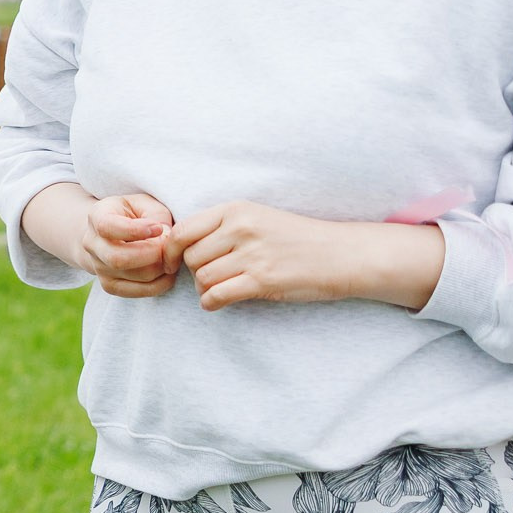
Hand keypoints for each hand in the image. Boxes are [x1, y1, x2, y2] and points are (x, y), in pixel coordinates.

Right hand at [28, 184, 178, 296]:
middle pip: (118, 258)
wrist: (110, 235)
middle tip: (168, 248)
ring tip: (170, 258)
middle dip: (151, 255)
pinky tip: (167, 273)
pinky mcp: (109, 285)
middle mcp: (92, 244)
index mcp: (96, 217)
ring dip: (159, 269)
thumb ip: (157, 215)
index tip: (159, 228)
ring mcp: (98, 267)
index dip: (135, 230)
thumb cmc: (133, 214)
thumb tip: (166, 237)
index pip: (107, 227)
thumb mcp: (143, 203)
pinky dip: (159, 285)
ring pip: (132, 276)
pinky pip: (137, 291)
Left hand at [170, 202, 443, 310]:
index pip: (182, 231)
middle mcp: (241, 228)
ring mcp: (252, 255)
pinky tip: (218, 302)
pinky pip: (217, 295)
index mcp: (236, 210)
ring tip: (221, 288)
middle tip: (211, 277)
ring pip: (202, 278)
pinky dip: (211, 303)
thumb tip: (176, 246)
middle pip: (191, 258)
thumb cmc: (296, 238)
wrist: (342, 254)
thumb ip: (220, 228)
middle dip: (194, 271)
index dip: (170, 251)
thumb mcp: (256, 218)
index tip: (170, 263)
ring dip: (206, 288)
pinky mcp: (263, 281)